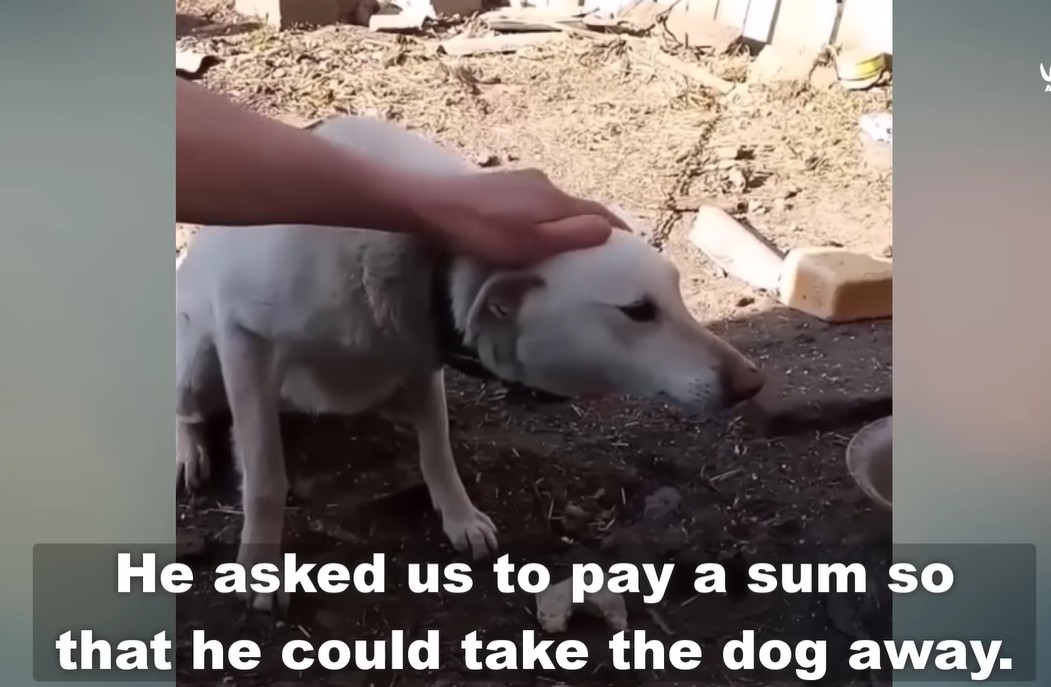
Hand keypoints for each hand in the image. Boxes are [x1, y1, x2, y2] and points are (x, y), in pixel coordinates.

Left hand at [412, 168, 625, 266]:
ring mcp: (522, 179)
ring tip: (568, 242)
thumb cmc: (483, 230)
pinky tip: (533, 227)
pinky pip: (536, 201)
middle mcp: (546, 183)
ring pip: (556, 204)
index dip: (619, 230)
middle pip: (579, 207)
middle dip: (595, 226)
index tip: (634, 248)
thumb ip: (572, 235)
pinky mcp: (502, 183)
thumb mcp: (532, 242)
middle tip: (602, 251)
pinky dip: (546, 216)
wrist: (432, 203)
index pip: (601, 214)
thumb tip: (609, 230)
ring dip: (567, 221)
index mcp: (557, 201)